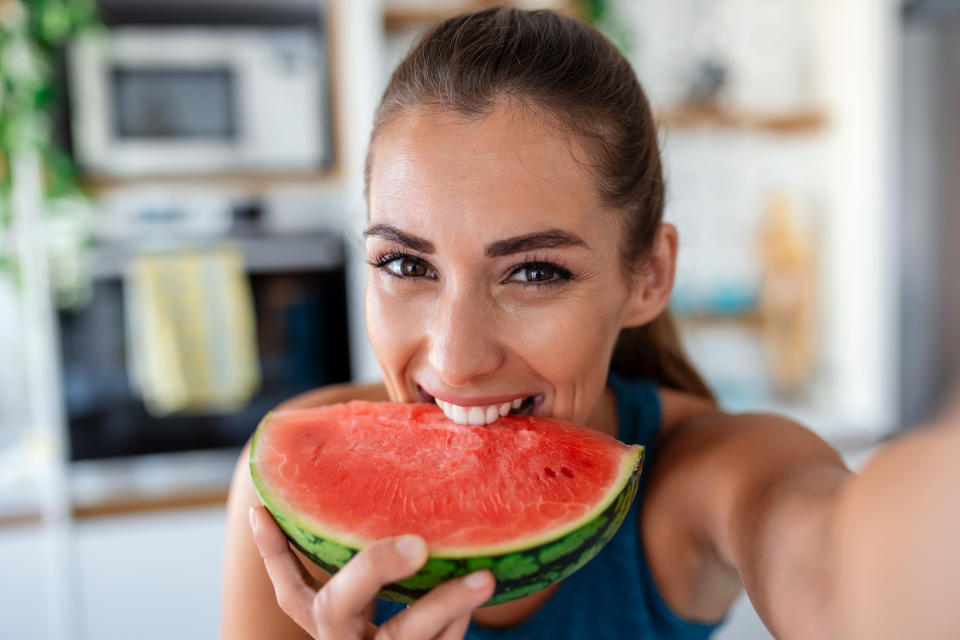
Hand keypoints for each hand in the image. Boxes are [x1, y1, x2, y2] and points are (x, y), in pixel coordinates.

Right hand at [249, 506, 494, 638]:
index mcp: (328, 626)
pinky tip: (480, 585)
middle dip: (372, 570)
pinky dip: (458, 621)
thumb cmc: (402, 632)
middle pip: (335, 607)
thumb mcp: (376, 611)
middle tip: (416, 543)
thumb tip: (402, 495)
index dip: (273, 554)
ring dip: (443, 603)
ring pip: (403, 634)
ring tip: (483, 578)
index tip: (261, 509)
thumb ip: (376, 572)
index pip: (289, 591)